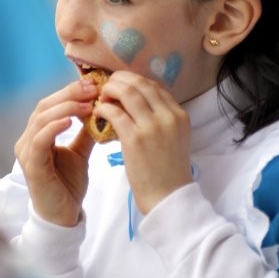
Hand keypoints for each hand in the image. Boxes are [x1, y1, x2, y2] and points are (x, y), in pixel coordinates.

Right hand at [14, 78, 98, 225]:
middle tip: (92, 88)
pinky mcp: (31, 166)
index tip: (93, 84)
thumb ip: (86, 132)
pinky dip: (54, 127)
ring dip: (65, 107)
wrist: (64, 216)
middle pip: (45, 106)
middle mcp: (27, 139)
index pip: (50, 104)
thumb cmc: (68, 184)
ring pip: (41, 119)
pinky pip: (39, 140)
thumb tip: (101, 109)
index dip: (70, 91)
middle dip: (69, 94)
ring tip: (87, 103)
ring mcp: (27, 152)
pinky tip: (70, 121)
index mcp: (37, 134)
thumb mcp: (80, 152)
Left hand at [95, 71, 192, 214]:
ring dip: (110, 90)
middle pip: (140, 83)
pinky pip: (115, 113)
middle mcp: (168, 116)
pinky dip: (104, 108)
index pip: (154, 86)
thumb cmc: (168, 170)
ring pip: (127, 92)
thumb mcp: (174, 137)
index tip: (122, 86)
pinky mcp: (135, 139)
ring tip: (102, 98)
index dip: (134, 81)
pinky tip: (99, 112)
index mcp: (179, 114)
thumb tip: (138, 101)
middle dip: (120, 80)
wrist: (168, 197)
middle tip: (108, 87)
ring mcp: (152, 126)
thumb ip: (161, 117)